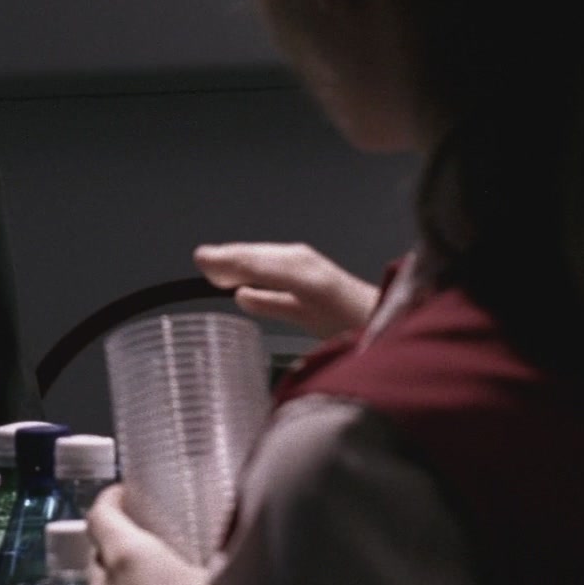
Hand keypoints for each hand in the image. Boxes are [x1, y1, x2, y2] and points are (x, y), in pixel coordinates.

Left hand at [85, 485, 216, 584]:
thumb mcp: (220, 582)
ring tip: (151, 570)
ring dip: (119, 572)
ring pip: (102, 583)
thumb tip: (236, 533)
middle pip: (97, 549)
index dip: (109, 498)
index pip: (99, 514)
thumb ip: (223, 553)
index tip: (125, 492)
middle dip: (115, 535)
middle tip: (143, 529)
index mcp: (127, 556)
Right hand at [194, 242, 377, 338]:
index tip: (201, 258)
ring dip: (242, 274)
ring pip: (264, 278)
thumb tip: (225, 279)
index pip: (252, 255)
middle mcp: (298, 271)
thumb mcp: (302, 283)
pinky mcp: (310, 314)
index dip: (227, 256)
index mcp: (295, 261)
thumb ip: (264, 279)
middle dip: (232, 259)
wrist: (382, 330)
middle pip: (257, 262)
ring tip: (217, 275)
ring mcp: (305, 292)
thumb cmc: (345, 306)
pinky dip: (258, 296)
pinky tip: (244, 298)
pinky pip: (276, 299)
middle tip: (202, 260)